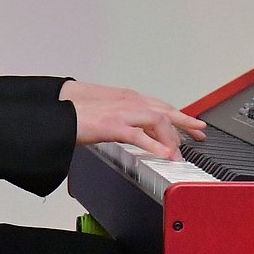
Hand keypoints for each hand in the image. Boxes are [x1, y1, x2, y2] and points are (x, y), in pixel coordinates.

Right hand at [59, 81, 206, 161]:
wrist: (53, 111)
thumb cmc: (73, 112)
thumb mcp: (104, 114)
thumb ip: (121, 121)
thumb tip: (134, 132)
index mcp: (126, 98)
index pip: (160, 106)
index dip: (178, 116)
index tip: (191, 126)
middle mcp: (128, 101)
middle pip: (166, 111)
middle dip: (186, 124)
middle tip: (200, 134)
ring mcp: (122, 112)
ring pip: (158, 121)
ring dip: (172, 138)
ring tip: (179, 155)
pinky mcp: (113, 125)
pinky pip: (140, 136)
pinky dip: (156, 146)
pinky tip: (166, 155)